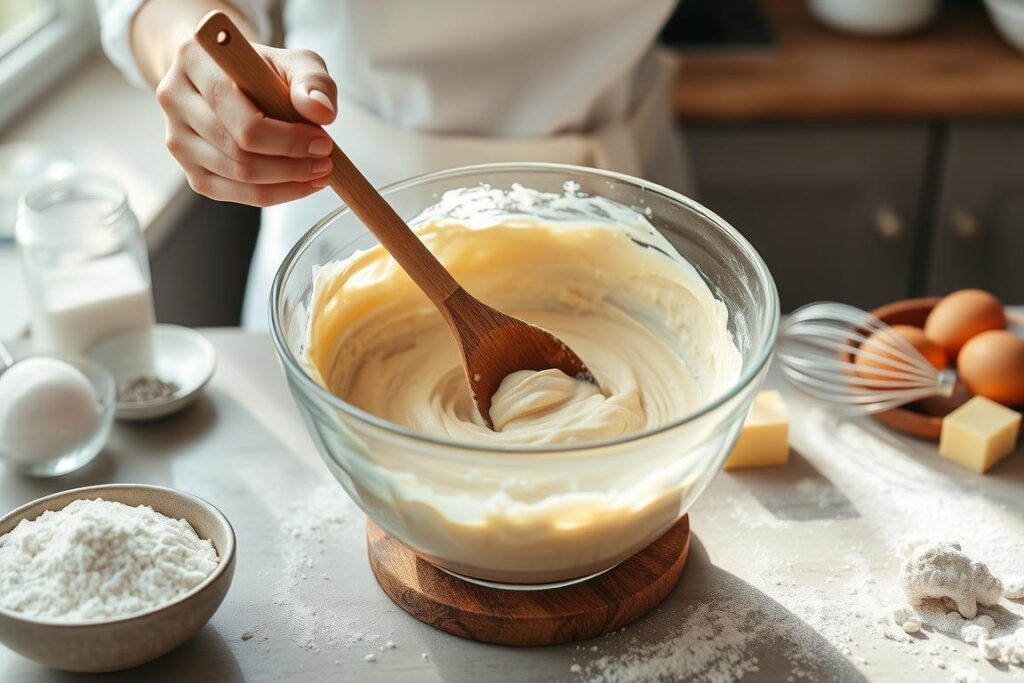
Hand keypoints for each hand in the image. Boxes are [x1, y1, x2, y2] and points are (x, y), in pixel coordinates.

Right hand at [156, 39, 336, 205]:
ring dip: (287, 181)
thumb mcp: (295, 62)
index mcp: (195, 60)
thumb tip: (320, 112)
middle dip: (291, 163)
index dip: (286, 138)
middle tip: (326, 161)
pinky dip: (274, 194)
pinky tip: (300, 184)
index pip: (240, 114)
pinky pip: (233, 194)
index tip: (323, 141)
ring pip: (237, 176)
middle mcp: (175, 98)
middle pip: (238, 150)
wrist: (231, 80)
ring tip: (319, 172)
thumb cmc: (264, 70)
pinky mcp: (189, 170)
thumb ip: (313, 81)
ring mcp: (177, 138)